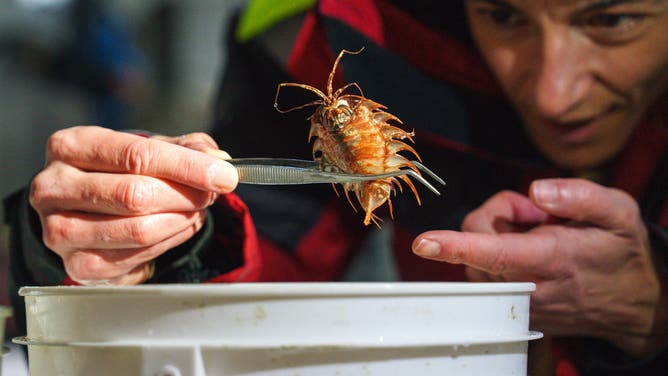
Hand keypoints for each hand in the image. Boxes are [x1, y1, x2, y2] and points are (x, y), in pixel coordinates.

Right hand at [29, 126, 237, 284]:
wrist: (83, 211)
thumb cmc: (117, 173)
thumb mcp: (147, 149)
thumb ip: (185, 149)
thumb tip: (216, 159)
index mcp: (70, 146)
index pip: (137, 155)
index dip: (187, 167)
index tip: (224, 175)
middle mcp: (55, 187)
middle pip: (136, 194)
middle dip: (186, 195)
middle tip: (210, 194)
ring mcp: (60, 230)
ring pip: (139, 229)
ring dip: (181, 220)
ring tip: (194, 210)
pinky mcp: (77, 265)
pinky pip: (137, 257)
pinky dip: (170, 242)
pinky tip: (178, 228)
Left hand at [412, 178, 667, 356]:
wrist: (634, 302)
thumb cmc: (622, 251)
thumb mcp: (620, 213)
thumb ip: (580, 196)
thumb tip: (537, 190)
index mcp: (553, 259)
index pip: (498, 253)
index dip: (458, 245)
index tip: (424, 242)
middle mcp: (529, 286)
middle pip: (477, 242)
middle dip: (497, 216)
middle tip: (539, 215)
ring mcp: (519, 302)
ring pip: (476, 258)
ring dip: (496, 236)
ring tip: (539, 236)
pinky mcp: (512, 308)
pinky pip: (484, 274)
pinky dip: (498, 256)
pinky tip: (530, 255)